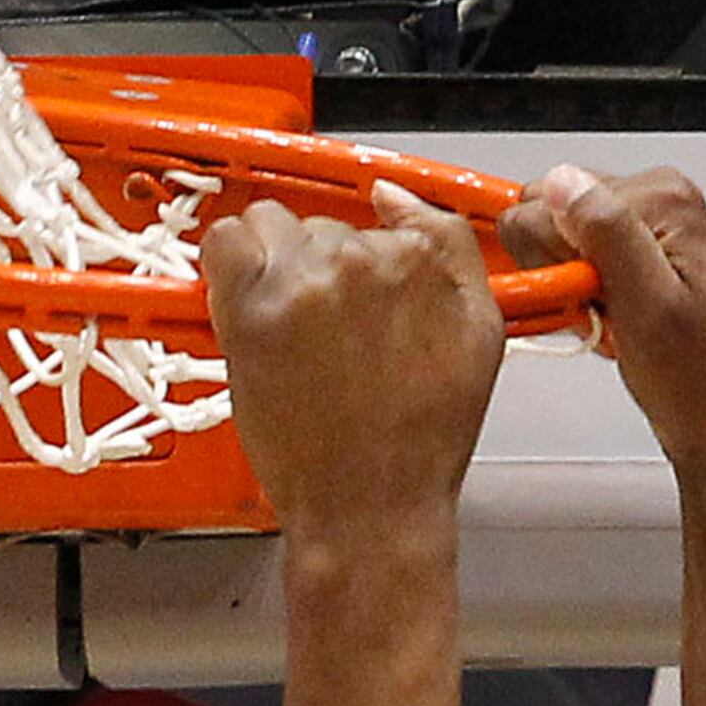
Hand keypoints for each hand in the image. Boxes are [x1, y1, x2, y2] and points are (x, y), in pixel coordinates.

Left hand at [205, 188, 505, 537]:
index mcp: (420, 260)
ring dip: (276, 266)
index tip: (357, 304)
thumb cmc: (419, 440)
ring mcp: (302, 283)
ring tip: (292, 331)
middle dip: (321, 269)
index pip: (379, 218)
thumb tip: (393, 195)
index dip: (362, 265)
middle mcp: (362, 261)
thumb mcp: (479, 334)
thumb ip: (449, 247)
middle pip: (324, 226)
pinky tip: (250, 309)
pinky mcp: (251, 312)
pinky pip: (225, 241)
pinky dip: (230, 265)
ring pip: (273, 227)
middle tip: (327, 337)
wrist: (371, 511)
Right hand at [506, 163, 705, 476]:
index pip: (553, 196)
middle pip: (554, 213)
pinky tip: (609, 324)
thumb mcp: (651, 308)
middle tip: (598, 312)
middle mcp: (657, 203)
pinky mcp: (639, 259)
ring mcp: (647, 231)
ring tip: (609, 322)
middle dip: (560, 270)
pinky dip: (580, 301)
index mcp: (662, 199)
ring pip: (560, 242)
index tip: (580, 296)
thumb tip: (565, 183)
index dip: (552, 258)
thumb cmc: (705, 381)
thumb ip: (608, 235)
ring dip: (569, 290)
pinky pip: (578, 267)